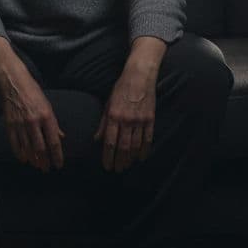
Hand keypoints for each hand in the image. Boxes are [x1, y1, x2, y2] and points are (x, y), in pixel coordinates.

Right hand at [0, 68, 64, 172]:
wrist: (14, 82)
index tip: (59, 165)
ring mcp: (20, 123)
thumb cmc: (34, 92)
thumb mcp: (48, 106)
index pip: (54, 142)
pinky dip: (19, 153)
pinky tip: (23, 159)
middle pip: (40, 148)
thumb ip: (54, 124)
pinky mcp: (10, 124)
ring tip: (37, 166)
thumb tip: (60, 138)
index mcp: (46, 116)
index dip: (57, 156)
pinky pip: (15, 143)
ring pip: (27, 148)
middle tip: (47, 169)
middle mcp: (34, 121)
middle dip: (45, 161)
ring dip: (33, 159)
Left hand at [94, 50, 159, 172]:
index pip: (110, 142)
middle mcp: (126, 120)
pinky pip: (148, 138)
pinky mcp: (150, 119)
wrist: (139, 77)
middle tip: (117, 170)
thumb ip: (103, 123)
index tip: (107, 166)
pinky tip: (141, 158)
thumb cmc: (121, 89)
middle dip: (119, 161)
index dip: (108, 157)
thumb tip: (96, 139)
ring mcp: (139, 120)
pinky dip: (145, 150)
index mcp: (113, 116)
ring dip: (130, 158)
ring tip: (127, 166)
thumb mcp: (108, 104)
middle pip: (123, 147)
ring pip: (135, 145)